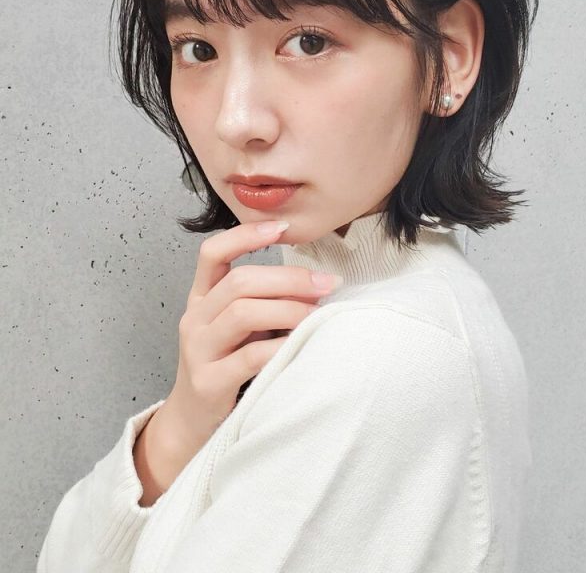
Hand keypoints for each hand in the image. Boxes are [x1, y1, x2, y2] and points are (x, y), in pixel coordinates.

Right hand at [134, 220, 342, 502]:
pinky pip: (250, 356)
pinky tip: (302, 344)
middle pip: (240, 282)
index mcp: (201, 298)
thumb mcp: (237, 328)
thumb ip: (262, 302)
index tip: (283, 227)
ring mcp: (198, 350)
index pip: (212, 253)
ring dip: (289, 308)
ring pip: (243, 312)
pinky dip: (282, 346)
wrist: (193, 423)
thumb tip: (318, 280)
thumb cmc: (227, 367)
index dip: (245, 236)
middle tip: (326, 283)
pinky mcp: (209, 383)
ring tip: (318, 313)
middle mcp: (195, 319)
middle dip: (289, 278)